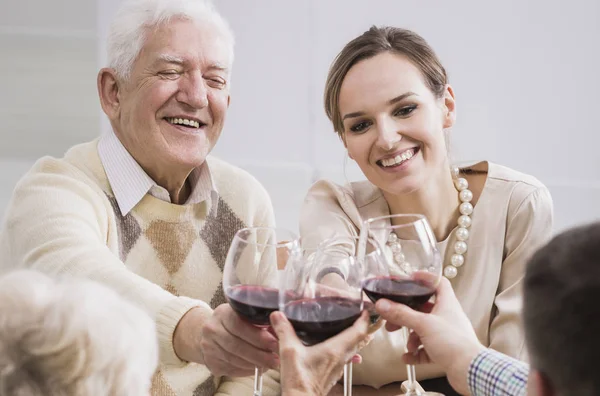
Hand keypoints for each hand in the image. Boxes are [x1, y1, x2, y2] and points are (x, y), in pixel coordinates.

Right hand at [173, 304, 279, 376]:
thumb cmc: (236, 322)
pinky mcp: (210, 362)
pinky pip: (230, 369)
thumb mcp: (245, 315)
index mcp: (222, 313)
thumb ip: (259, 321)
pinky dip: (246, 370)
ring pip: (234, 359)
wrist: (213, 331)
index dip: (258, 336)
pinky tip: (256, 368)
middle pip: (236, 345)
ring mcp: (208, 346)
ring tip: (269, 364)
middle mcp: (211, 329)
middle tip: (275, 359)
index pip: (239, 325)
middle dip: (259, 354)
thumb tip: (280, 332)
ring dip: (254, 364)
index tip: (274, 343)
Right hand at [271, 311, 369, 395]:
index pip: (358, 332)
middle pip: (359, 341)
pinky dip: (346, 348)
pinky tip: (337, 347)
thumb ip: (284, 331)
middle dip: (363, 328)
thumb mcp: (288, 351)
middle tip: (363, 317)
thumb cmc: (299, 381)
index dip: (364, 320)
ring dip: (356, 339)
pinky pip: (345, 358)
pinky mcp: (332, 373)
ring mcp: (338, 367)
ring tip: (353, 329)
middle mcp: (340, 358)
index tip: (365, 310)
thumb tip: (278, 316)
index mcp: (334, 350)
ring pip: (354, 349)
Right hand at [375, 277, 484, 395]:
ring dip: (412, 337)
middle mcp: (447, 317)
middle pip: (424, 309)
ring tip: (407, 346)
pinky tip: (407, 358)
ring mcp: (447, 334)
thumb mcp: (423, 324)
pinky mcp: (445, 351)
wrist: (470, 370)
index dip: (425, 278)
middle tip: (392, 318)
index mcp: (447, 304)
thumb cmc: (453, 342)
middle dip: (407, 314)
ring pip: (424, 330)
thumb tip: (382, 304)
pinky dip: (416, 353)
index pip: (438, 283)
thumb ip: (401, 314)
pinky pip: (427, 349)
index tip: (410, 278)